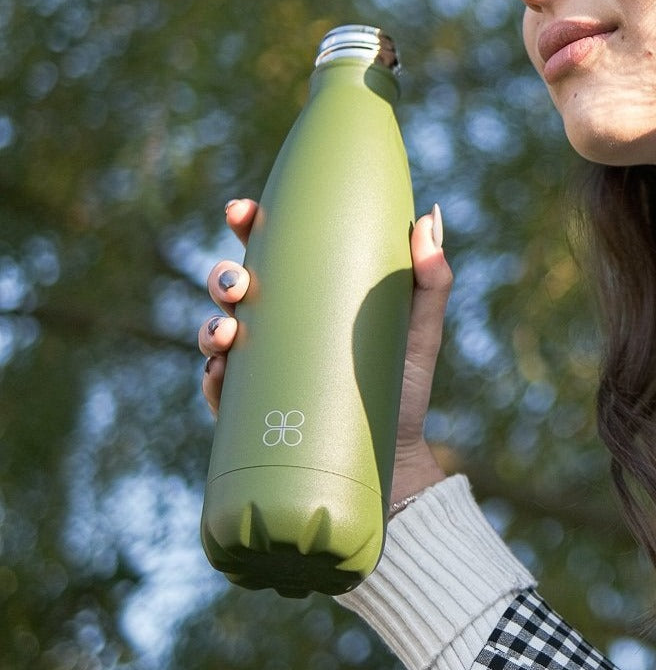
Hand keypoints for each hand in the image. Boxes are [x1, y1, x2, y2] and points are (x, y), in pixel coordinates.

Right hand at [198, 197, 453, 503]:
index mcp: (309, 295)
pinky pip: (216, 390)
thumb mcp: (419, 330)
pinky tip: (220, 374)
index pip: (270, 251)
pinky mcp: (249, 413)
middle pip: (231, 287)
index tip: (243, 211)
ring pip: (215, 333)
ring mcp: (258, 368)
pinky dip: (212, 379)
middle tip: (238, 282)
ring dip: (211, 325)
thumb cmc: (404, 385)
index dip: (248, 224)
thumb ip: (430, 278)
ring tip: (229, 332)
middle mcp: (276, 326)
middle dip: (222, 275)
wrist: (394, 458)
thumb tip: (429, 216)